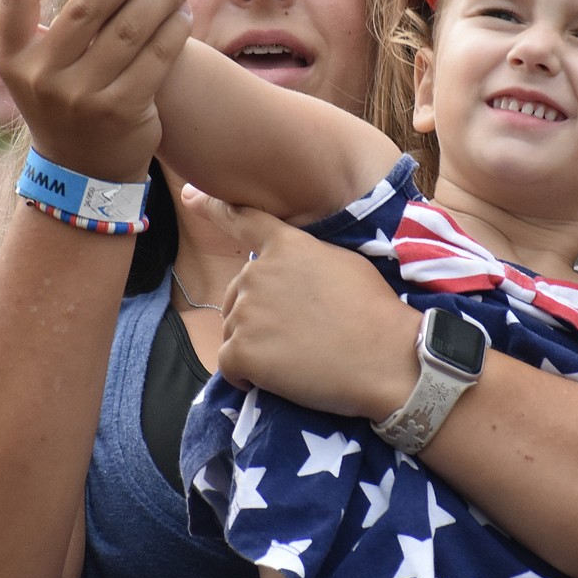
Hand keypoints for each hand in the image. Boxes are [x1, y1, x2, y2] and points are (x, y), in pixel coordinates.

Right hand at [0, 0, 190, 180]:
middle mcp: (41, 77)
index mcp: (13, 59)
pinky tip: (184, 14)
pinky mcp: (121, 111)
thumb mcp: (39, 70)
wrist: (83, 174)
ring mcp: (81, 97)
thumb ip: (54, 26)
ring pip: (129, 27)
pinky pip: (155, 57)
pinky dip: (174, 29)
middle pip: (86, 3)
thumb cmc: (66, 102)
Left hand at [183, 189, 419, 421]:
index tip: (190, 197)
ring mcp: (245, 312)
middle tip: (298, 336)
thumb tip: (290, 271)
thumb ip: (305, 258)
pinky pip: (228, 365)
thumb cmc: (375, 311)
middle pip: (236, 296)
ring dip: (255, 348)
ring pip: (233, 332)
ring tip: (297, 358)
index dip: (214, 208)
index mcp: (284, 246)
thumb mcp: (343, 263)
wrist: (387, 357)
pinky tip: (277, 380)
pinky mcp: (241, 351)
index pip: (241, 220)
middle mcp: (256, 273)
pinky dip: (246, 377)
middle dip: (257, 316)